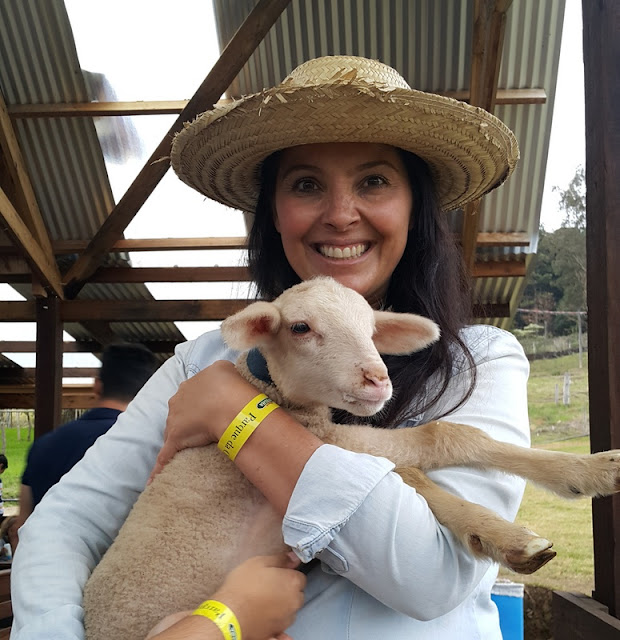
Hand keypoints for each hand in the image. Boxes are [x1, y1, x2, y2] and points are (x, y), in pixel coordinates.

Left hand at [148, 360, 260, 481]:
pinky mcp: (175, 440)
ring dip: (180, 439)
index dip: (200, 402)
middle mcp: (178, 401)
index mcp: (189, 386)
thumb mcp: (224, 368)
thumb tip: (222, 376)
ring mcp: (174, 421)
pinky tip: (152, 481)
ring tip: (191, 448)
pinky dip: (158, 469)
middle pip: (179, 413)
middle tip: (204, 426)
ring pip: (173, 431)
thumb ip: (219, 372)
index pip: (190, 395)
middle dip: (187, 419)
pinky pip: (164, 457)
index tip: (209, 408)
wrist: (228, 402)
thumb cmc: (229, 385)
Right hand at [215, 552, 304, 639]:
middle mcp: (294, 602)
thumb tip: (292, 557)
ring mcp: (286, 619)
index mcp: (292, 583)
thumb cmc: (242, 588)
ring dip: (282, 604)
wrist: (230, 614)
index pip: (299, 577)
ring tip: (263, 599)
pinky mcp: (277, 631)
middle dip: (286, 589)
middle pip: (296, 593)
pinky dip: (277, 619)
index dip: (288, 574)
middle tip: (269, 585)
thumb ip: (280, 559)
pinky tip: (266, 615)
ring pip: (289, 608)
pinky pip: (282, 623)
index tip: (278, 574)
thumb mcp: (259, 563)